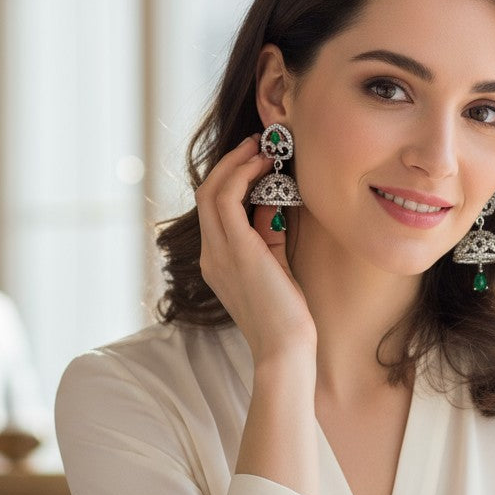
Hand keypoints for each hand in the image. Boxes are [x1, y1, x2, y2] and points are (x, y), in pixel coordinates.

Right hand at [195, 136, 315, 362]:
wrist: (285, 349)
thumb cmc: (287, 317)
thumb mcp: (275, 266)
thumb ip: (267, 234)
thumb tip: (269, 201)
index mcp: (217, 262)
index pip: (214, 210)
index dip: (232, 179)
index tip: (257, 161)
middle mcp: (211, 256)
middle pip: (206, 193)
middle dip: (231, 163)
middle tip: (258, 144)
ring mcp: (218, 253)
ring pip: (211, 190)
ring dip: (237, 163)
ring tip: (263, 148)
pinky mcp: (235, 250)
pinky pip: (227, 198)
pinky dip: (243, 175)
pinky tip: (265, 165)